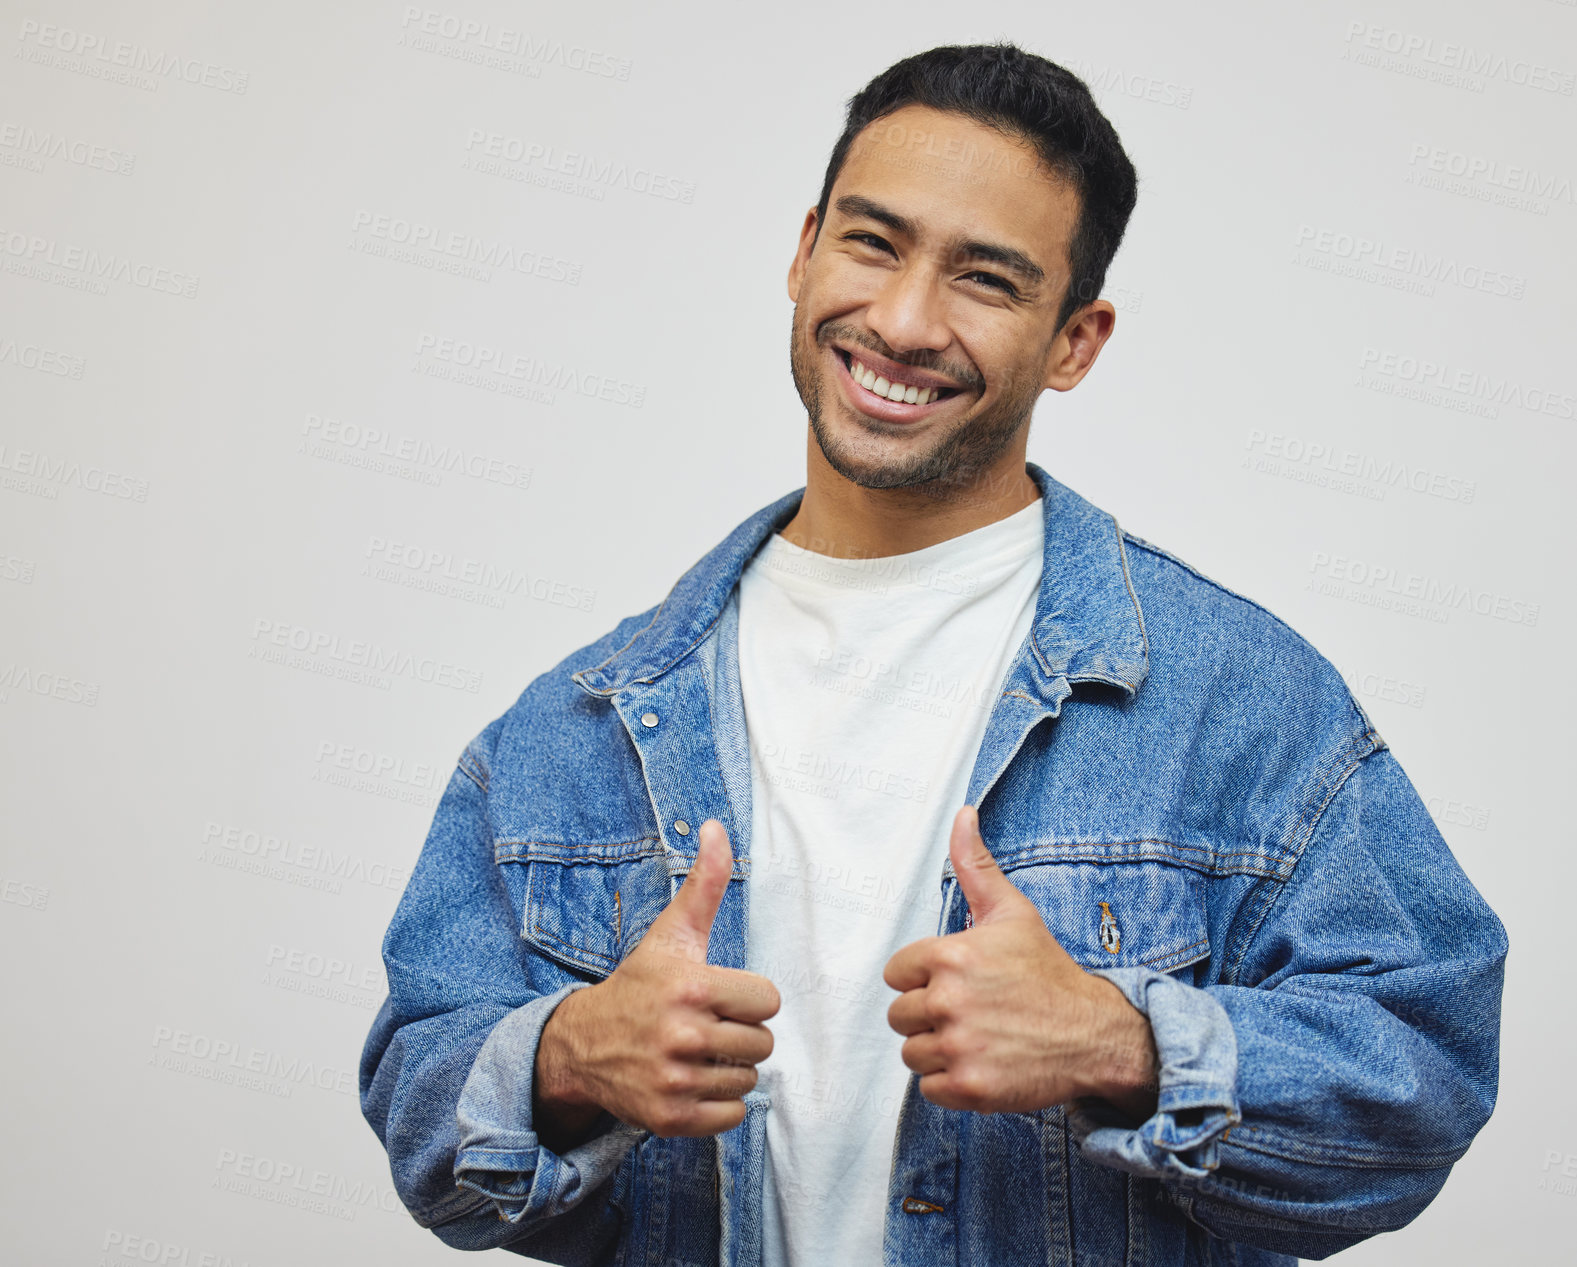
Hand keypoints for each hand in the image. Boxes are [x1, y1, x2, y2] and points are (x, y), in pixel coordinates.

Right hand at [534, 818, 779, 1143]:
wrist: (584, 1044)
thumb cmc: (640, 986)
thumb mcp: (672, 933)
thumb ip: (705, 882)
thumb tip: (718, 827)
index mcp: (691, 988)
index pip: (768, 1001)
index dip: (747, 997)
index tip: (718, 995)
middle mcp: (683, 1036)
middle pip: (762, 1043)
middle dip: (740, 1034)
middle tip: (706, 1026)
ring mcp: (676, 1081)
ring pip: (748, 1080)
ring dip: (729, 1069)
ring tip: (695, 1053)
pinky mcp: (671, 1118)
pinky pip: (732, 1116)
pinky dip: (719, 1104)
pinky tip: (691, 1081)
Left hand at [883, 806, 1158, 1116]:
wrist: (1095, 1033)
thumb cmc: (1048, 972)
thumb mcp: (1012, 913)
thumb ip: (975, 866)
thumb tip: (963, 816)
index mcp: (951, 956)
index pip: (896, 974)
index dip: (923, 979)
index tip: (959, 983)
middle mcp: (949, 1000)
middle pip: (900, 1016)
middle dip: (930, 1017)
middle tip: (973, 1013)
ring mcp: (959, 1046)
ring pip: (912, 1054)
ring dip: (939, 1051)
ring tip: (978, 1038)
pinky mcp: (969, 1087)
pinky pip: (929, 1088)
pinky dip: (951, 1083)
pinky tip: (982, 1064)